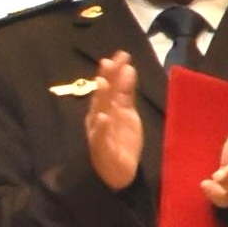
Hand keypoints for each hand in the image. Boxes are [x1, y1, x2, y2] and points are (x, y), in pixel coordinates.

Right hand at [82, 61, 146, 194]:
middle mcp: (99, 116)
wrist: (117, 171)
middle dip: (107, 79)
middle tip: (110, 62)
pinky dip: (101, 127)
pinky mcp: (102, 149)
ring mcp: (99, 132)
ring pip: (99, 112)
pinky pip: (99, 137)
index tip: (121, 54)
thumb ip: (126, 91)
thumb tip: (128, 67)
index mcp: (106, 107)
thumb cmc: (120, 138)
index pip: (109, 86)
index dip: (113, 70)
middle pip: (103, 95)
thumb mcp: (127, 112)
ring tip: (104, 83)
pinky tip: (103, 118)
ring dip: (101, 98)